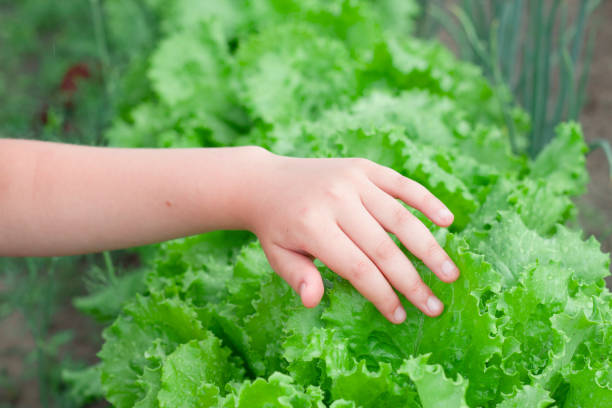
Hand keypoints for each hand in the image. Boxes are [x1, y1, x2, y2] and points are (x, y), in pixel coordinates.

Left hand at [245, 151, 458, 323]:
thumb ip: (298, 277)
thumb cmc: (277, 227)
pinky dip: (427, 201)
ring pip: (400, 218)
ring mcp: (352, 180)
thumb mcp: (278, 256)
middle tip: (435, 307)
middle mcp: (335, 200)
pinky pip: (402, 184)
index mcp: (312, 226)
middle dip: (411, 281)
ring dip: (429, 248)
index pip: (356, 268)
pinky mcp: (364, 167)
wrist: (267, 181)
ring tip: (451, 274)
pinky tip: (447, 221)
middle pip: (383, 247)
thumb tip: (313, 301)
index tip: (400, 316)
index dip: (381, 294)